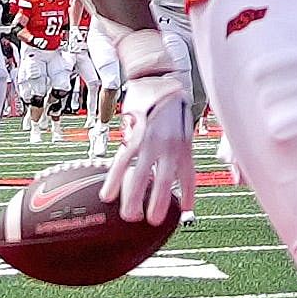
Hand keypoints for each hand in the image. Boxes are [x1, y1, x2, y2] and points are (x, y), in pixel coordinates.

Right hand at [109, 33, 195, 225]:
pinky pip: (122, 161)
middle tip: (151, 221)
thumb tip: (173, 166)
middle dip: (158, 203)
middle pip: (164, 181)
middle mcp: (170, 146)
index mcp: (184, 145)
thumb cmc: (170, 101)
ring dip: (134, 198)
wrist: (158, 76)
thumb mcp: (183, 125)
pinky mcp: (134, 135)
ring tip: (129, 216)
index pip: (188, 175)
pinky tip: (108, 195)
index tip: (186, 209)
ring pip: (141, 175)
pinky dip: (114, 179)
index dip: (187, 193)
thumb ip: (179, 147)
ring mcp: (151, 141)